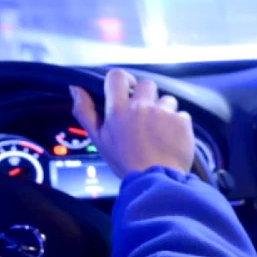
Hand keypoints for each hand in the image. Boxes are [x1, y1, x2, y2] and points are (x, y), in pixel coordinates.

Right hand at [70, 69, 194, 178]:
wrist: (155, 180)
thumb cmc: (125, 162)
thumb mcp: (99, 139)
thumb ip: (85, 112)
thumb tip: (75, 88)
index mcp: (118, 110)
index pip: (117, 76)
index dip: (123, 80)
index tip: (126, 90)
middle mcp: (141, 106)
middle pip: (146, 84)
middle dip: (146, 97)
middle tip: (145, 117)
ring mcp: (163, 112)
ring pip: (166, 99)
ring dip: (164, 111)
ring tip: (159, 131)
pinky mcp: (181, 121)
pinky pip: (181, 114)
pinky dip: (178, 124)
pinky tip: (172, 139)